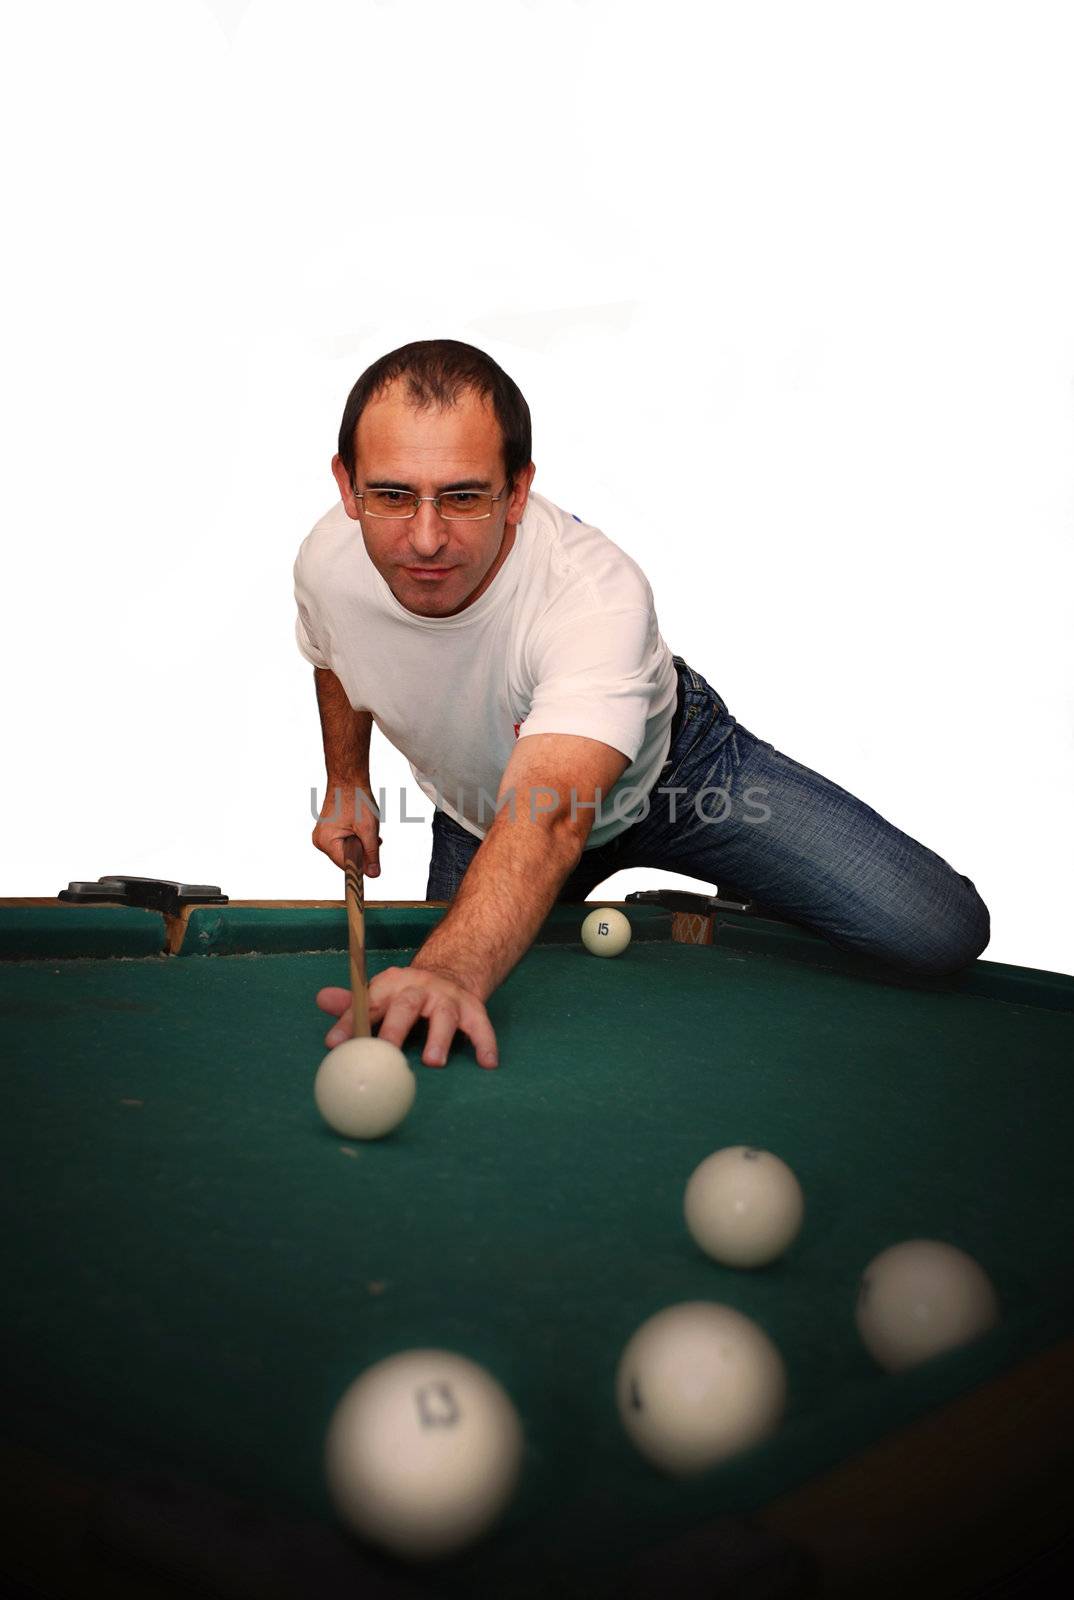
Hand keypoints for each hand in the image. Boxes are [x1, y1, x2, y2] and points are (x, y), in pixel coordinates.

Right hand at [312, 778, 380, 876]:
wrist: (348, 779)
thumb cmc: (356, 799)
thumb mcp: (368, 829)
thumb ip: (371, 854)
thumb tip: (373, 874)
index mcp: (326, 842)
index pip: (346, 866)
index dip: (362, 866)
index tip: (374, 868)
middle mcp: (320, 841)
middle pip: (346, 859)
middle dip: (362, 851)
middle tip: (373, 837)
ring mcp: (322, 836)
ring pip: (347, 851)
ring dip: (360, 844)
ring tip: (366, 829)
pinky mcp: (327, 831)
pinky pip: (343, 843)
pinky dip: (355, 838)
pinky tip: (361, 828)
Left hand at [316, 965, 499, 1069]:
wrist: (452, 970)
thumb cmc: (407, 994)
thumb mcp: (381, 993)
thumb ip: (353, 1004)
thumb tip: (320, 999)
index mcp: (392, 985)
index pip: (368, 1002)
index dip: (350, 1022)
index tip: (333, 1044)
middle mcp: (420, 988)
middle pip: (406, 1006)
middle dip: (395, 1030)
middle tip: (385, 1054)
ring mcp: (448, 998)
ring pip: (444, 1016)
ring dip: (439, 1037)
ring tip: (434, 1062)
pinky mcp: (473, 1009)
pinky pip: (481, 1026)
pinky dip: (485, 1043)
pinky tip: (487, 1063)